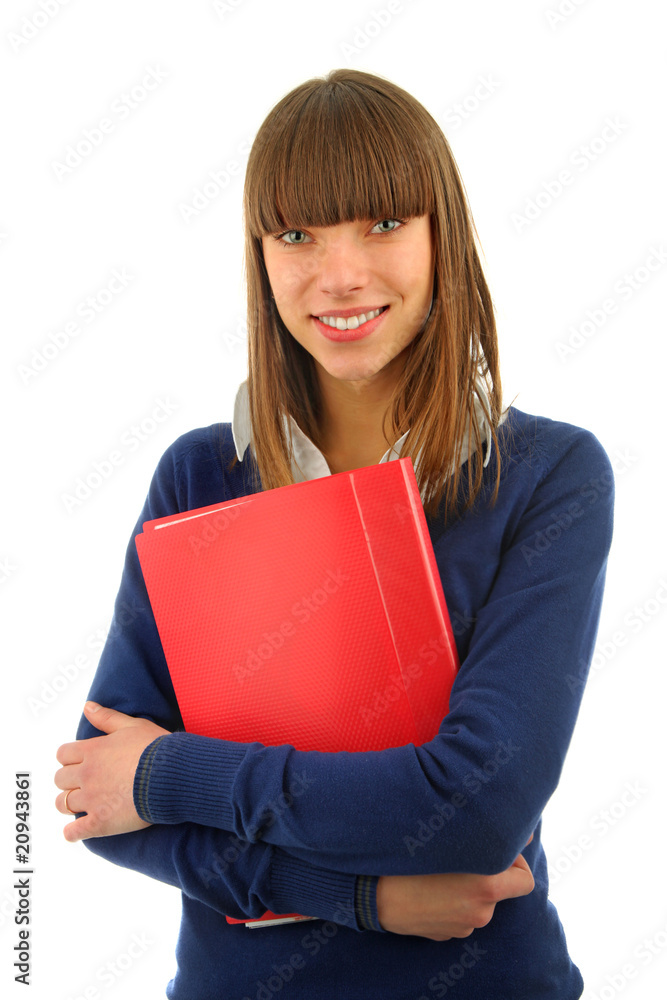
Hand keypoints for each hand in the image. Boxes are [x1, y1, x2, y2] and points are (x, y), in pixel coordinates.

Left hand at [54, 702, 170, 841]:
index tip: (80, 762)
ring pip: (63, 804)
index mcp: (92, 751)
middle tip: (83, 783)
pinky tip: (75, 831)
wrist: (171, 775)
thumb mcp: (132, 725)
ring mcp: (91, 800)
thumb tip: (87, 706)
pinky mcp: (100, 822)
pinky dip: (72, 833)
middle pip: (60, 779)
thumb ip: (107, 717)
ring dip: (68, 803)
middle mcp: (86, 775)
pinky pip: (75, 832)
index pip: (63, 754)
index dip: (70, 758)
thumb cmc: (155, 748)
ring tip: (81, 805)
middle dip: (69, 780)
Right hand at [376, 840, 534, 940]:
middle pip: (499, 889)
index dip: (516, 862)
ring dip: (467, 887)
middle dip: (488, 873)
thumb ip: (489, 837)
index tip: (497, 850)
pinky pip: (459, 914)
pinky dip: (452, 901)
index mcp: (487, 888)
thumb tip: (524, 833)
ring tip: (440, 869)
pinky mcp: (446, 935)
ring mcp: (463, 927)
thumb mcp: (450, 839)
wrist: (373, 893)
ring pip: (477, 901)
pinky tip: (430, 887)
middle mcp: (481, 912)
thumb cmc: (410, 857)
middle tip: (463, 854)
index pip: (525, 880)